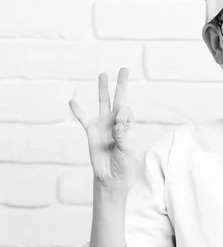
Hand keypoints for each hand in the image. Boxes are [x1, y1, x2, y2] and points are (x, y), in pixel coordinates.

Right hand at [69, 68, 134, 186]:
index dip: (122, 117)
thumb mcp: (126, 150)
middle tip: (124, 69)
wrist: (110, 177)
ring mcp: (103, 125)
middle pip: (119, 99)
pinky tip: (71, 101)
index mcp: (128, 126)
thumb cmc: (123, 165)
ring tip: (103, 74)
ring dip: (103, 89)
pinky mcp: (91, 131)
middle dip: (121, 85)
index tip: (118, 129)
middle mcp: (116, 123)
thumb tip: (117, 119)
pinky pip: (83, 118)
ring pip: (103, 102)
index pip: (126, 112)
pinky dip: (77, 110)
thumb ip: (122, 135)